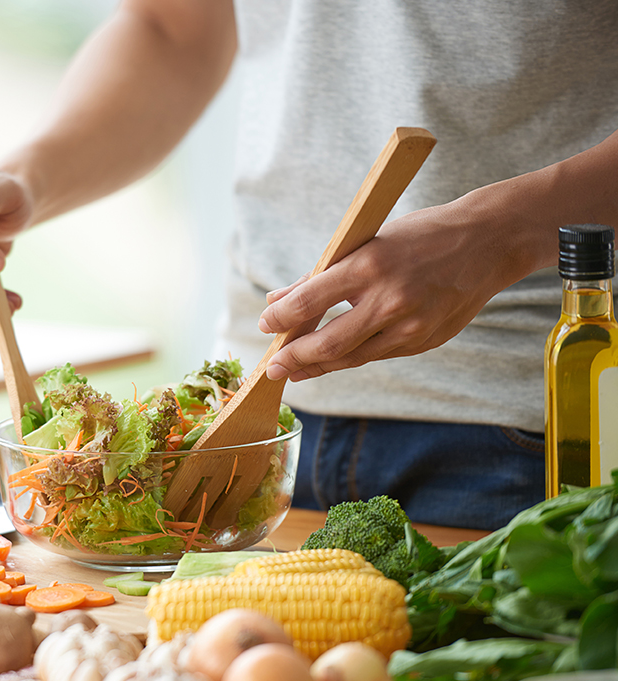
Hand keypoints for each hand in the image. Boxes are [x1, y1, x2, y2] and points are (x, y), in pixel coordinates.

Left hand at [256, 201, 516, 380]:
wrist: (490, 242)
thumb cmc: (421, 235)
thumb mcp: (366, 242)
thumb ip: (320, 275)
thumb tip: (276, 300)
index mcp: (370, 266)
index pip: (309, 301)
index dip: (280, 319)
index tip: (265, 325)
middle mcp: (390, 300)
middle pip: (327, 344)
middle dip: (293, 359)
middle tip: (271, 368)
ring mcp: (410, 326)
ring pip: (351, 357)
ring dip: (317, 367)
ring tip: (293, 370)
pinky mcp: (424, 342)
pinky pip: (377, 355)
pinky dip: (350, 358)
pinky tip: (331, 360)